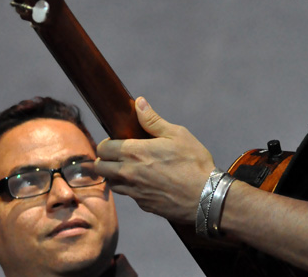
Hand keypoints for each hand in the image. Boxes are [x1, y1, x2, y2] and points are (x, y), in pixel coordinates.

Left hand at [95, 97, 215, 223]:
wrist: (206, 197)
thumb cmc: (194, 162)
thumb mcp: (177, 134)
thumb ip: (153, 120)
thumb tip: (139, 103)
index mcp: (135, 153)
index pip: (103, 148)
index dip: (106, 143)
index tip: (116, 141)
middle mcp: (129, 173)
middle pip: (100, 167)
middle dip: (104, 159)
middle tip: (118, 154)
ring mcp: (135, 192)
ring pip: (111, 183)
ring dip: (114, 175)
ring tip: (129, 168)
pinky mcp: (143, 205)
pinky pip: (128, 195)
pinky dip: (130, 188)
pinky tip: (145, 182)